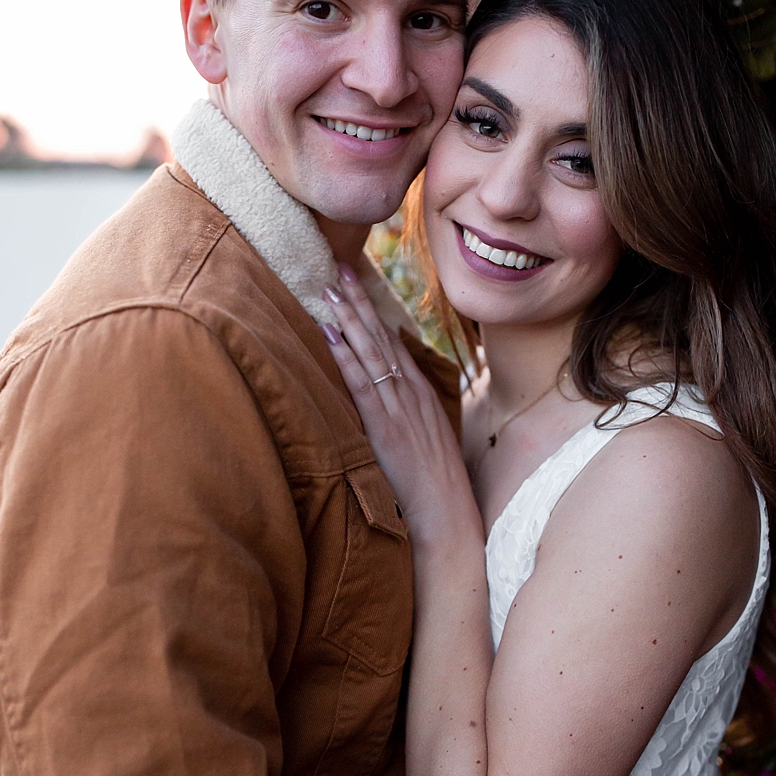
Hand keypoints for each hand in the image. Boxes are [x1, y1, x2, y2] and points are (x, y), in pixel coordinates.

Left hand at [322, 267, 479, 546]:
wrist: (447, 508)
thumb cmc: (436, 479)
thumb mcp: (428, 433)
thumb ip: (410, 408)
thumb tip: (395, 386)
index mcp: (420, 390)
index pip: (392, 340)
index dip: (371, 310)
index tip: (354, 282)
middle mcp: (411, 390)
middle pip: (381, 335)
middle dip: (358, 300)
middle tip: (336, 267)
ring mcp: (399, 406)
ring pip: (371, 352)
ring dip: (348, 318)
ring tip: (328, 289)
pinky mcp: (385, 426)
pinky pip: (362, 383)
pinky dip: (345, 356)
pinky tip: (330, 334)